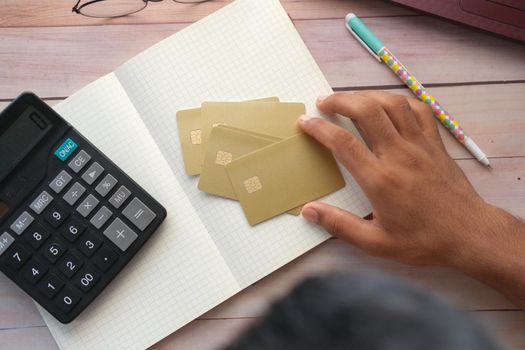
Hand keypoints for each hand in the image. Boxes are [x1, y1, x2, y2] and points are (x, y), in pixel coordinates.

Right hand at [299, 91, 505, 266]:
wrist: (469, 234)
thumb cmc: (423, 241)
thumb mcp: (376, 243)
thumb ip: (339, 225)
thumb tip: (309, 211)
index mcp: (380, 179)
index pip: (343, 142)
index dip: (319, 128)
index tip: (305, 122)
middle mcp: (399, 154)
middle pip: (366, 111)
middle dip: (340, 100)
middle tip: (323, 102)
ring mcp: (420, 145)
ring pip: (392, 104)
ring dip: (367, 95)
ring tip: (351, 99)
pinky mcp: (435, 144)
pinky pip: (419, 110)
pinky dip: (400, 101)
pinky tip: (389, 105)